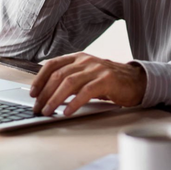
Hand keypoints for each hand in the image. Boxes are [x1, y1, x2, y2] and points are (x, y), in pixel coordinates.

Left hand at [30, 53, 146, 115]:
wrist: (137, 81)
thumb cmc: (111, 81)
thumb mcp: (89, 75)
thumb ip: (72, 79)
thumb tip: (48, 95)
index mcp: (79, 58)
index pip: (53, 64)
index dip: (39, 79)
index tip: (32, 93)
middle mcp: (87, 61)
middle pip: (58, 75)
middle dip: (44, 93)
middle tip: (38, 108)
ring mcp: (97, 69)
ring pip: (69, 82)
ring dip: (55, 99)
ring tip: (48, 111)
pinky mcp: (107, 80)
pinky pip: (86, 91)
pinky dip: (74, 102)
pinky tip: (67, 111)